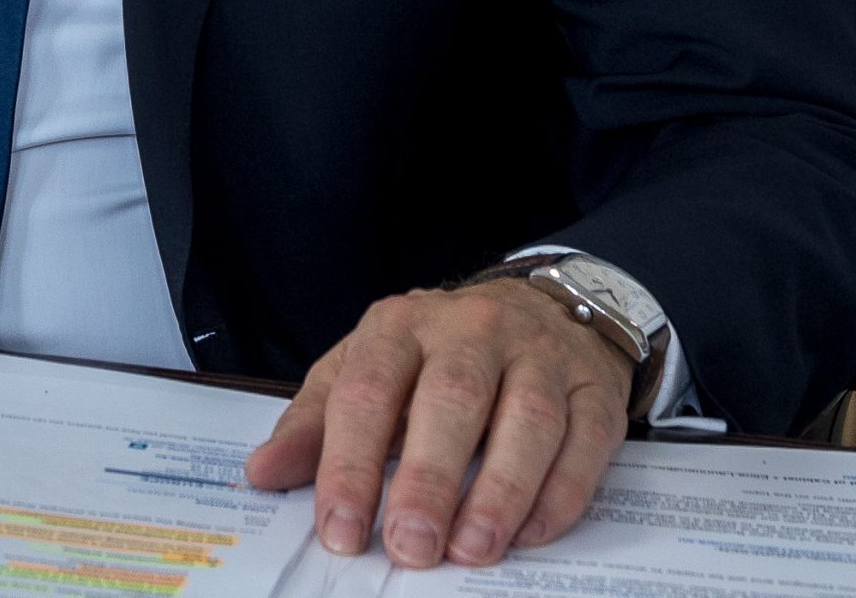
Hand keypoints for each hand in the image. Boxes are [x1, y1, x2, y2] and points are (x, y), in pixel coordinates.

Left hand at [244, 280, 631, 567]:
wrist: (542, 306)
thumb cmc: (437, 354)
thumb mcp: (366, 369)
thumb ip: (315, 423)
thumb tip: (262, 474)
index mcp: (400, 326)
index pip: (368, 391)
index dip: (350, 463)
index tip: (340, 529)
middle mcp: (471, 330)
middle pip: (451, 400)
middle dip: (428, 479)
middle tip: (410, 547)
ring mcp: (539, 355)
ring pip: (525, 420)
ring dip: (499, 491)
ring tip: (472, 549)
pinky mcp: (593, 388)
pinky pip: (583, 441)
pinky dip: (559, 493)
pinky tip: (531, 533)